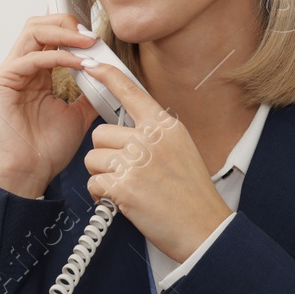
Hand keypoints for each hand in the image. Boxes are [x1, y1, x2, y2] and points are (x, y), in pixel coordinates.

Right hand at [0, 13, 101, 196]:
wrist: (26, 175)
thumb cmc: (43, 151)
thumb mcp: (77, 116)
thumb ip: (88, 95)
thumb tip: (109, 80)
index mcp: (33, 75)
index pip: (49, 36)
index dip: (71, 28)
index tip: (96, 35)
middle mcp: (18, 70)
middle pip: (38, 25)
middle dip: (67, 23)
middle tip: (92, 35)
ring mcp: (6, 74)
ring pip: (32, 32)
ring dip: (63, 33)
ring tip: (88, 42)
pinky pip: (31, 58)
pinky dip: (58, 57)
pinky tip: (78, 64)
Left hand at [79, 61, 232, 262]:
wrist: (203, 229)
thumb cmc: (191, 195)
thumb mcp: (181, 151)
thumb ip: (155, 135)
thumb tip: (126, 130)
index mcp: (165, 127)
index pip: (131, 91)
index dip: (107, 76)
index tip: (91, 65)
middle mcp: (151, 139)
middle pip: (100, 134)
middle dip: (105, 155)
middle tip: (125, 173)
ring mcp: (137, 161)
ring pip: (92, 158)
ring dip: (102, 176)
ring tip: (126, 189)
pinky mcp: (124, 186)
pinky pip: (94, 183)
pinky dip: (102, 196)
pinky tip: (121, 202)